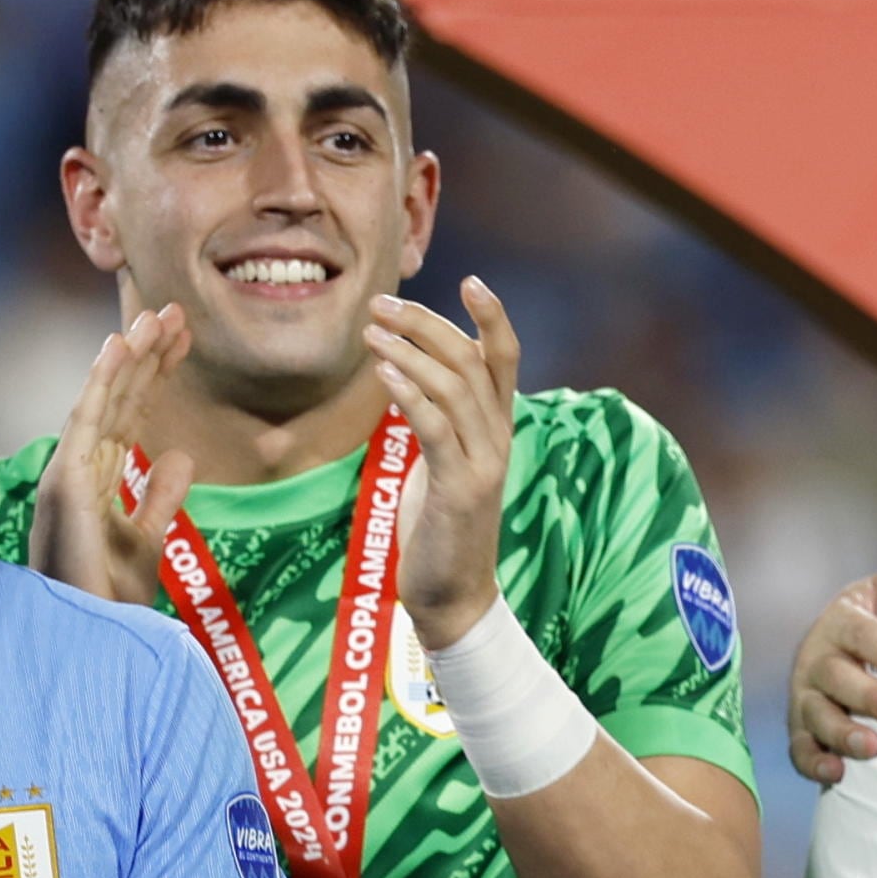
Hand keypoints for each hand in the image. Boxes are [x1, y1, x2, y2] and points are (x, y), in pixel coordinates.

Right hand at [33, 307, 199, 603]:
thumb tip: (181, 455)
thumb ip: (159, 496)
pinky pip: (86, 421)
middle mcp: (78, 468)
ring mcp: (68, 473)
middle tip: (176, 312)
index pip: (131, 413)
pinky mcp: (66, 484)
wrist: (94, 639)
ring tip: (155, 317)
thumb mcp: (148, 539)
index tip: (184, 340)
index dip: (156, 374)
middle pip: (118, 398)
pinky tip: (119, 345)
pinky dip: (101, 380)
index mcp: (96, 478)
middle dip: (147, 355)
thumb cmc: (109, 599)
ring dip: (128, 355)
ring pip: (103, 400)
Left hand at [371, 279, 523, 650]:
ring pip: (455, 387)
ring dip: (411, 350)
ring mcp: (483, 465)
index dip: (493, 317)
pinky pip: (436, 427)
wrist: (454, 598)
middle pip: (472, 361)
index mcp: (497, 431)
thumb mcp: (443, 464)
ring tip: (371, 329)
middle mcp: (498, 441)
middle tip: (380, 302)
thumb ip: (439, 420)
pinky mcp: (460, 490)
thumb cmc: (440, 530)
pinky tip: (382, 370)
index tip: (471, 279)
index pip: (505, 359)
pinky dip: (409, 392)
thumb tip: (411, 376)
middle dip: (426, 323)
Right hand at [785, 561, 876, 781]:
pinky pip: (800, 749)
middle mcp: (817, 658)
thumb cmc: (875, 621)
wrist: (838, 647)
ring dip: (843, 734)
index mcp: (841, 622)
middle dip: (869, 698)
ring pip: (816, 715)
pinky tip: (837, 774)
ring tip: (874, 748)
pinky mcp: (801, 728)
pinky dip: (814, 763)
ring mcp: (806, 695)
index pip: (860, 634)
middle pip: (835, 677)